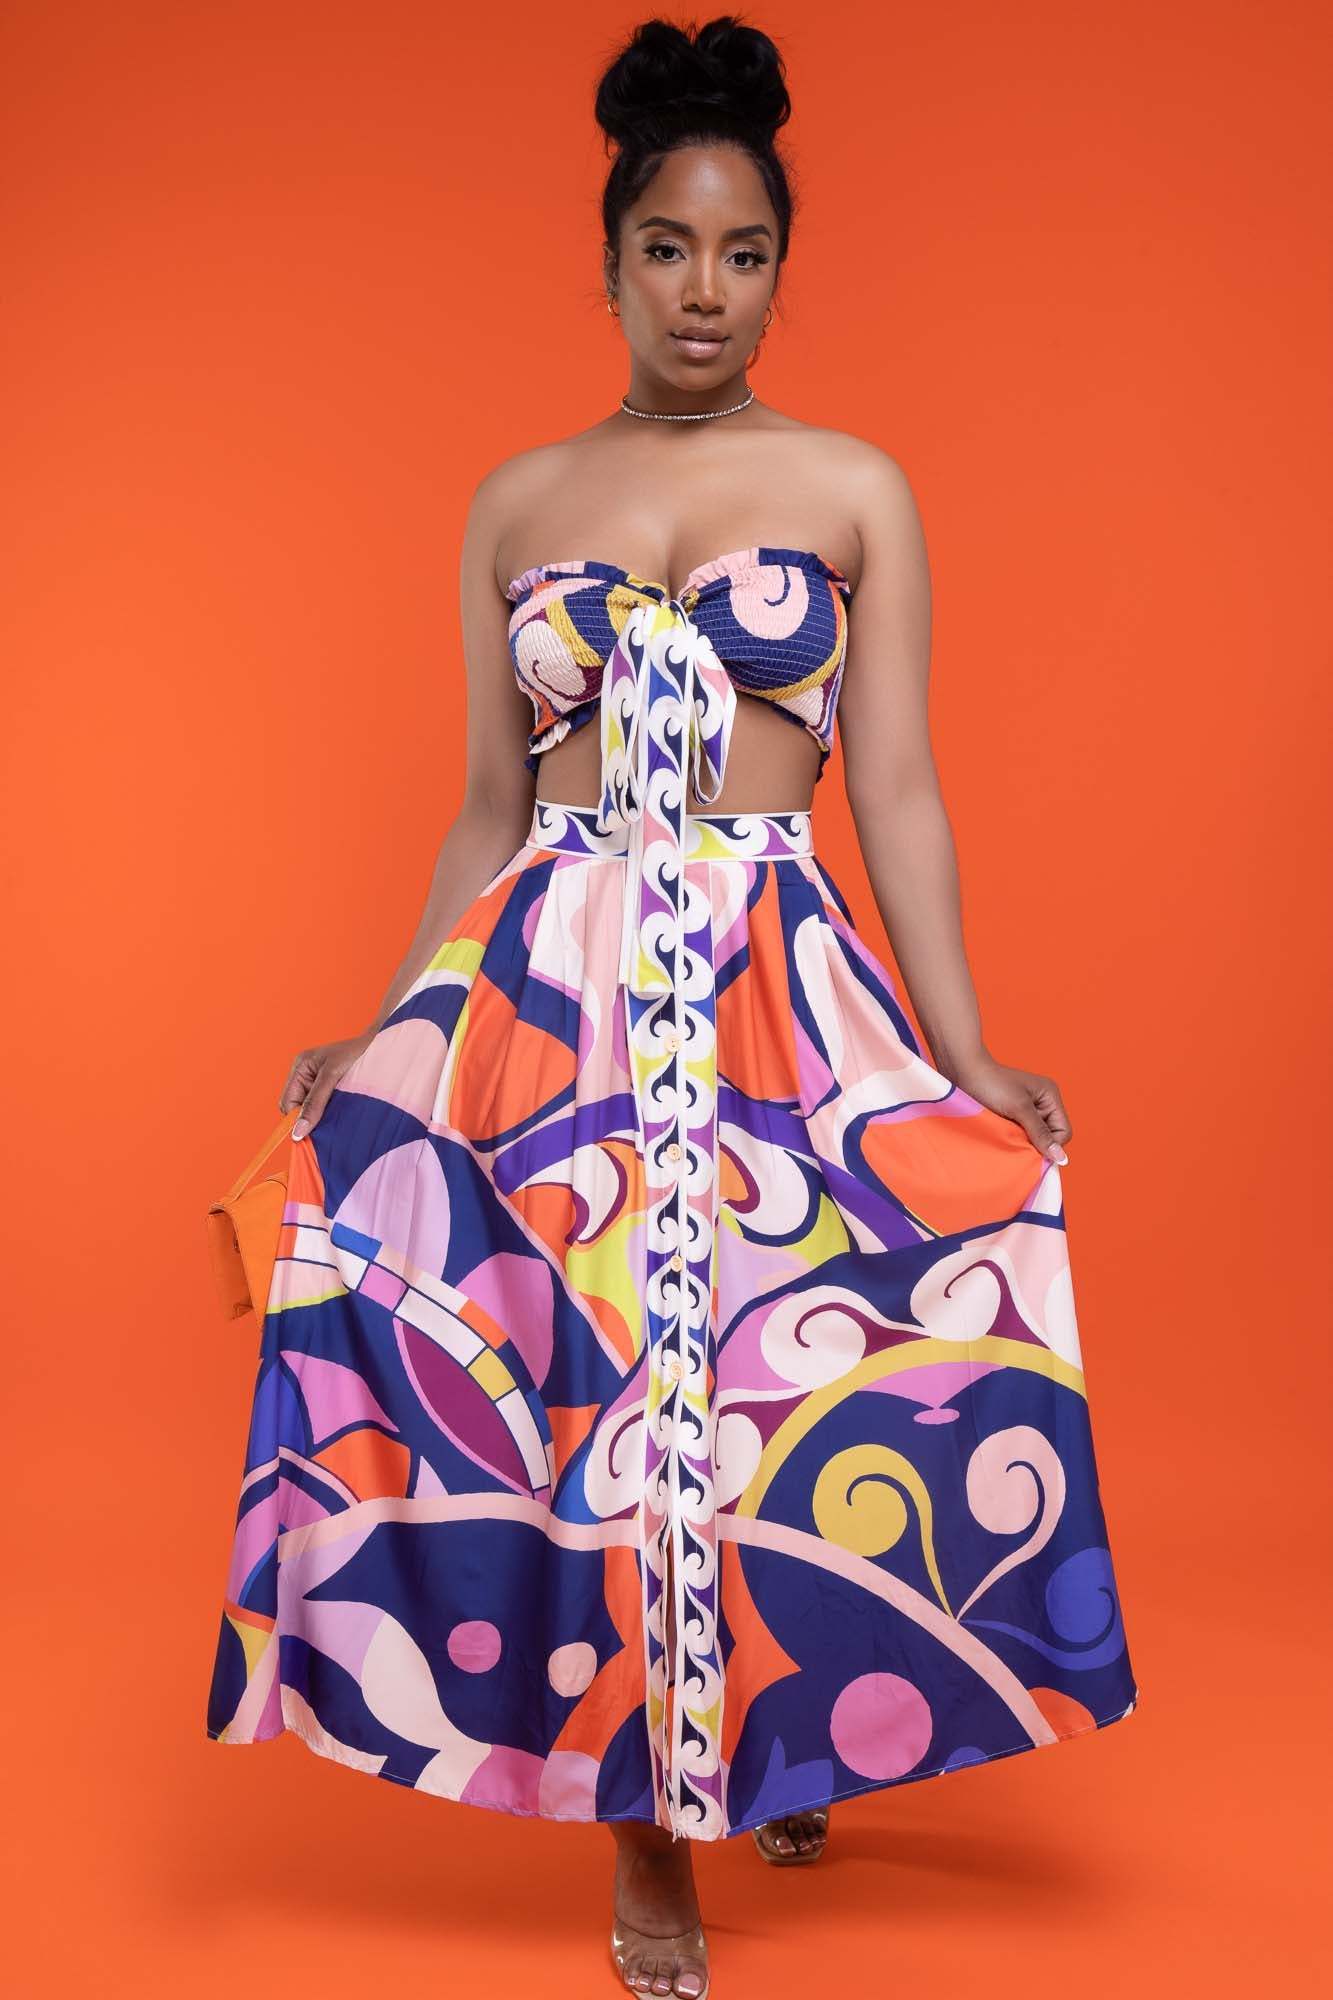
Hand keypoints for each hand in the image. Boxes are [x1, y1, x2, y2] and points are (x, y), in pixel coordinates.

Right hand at [279, 1029, 376, 1139]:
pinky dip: (332, 1115)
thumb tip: (297, 1131)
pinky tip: (344, 1112)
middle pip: (298, 1109)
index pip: (287, 1102)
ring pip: (313, 1111)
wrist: (385, 1049)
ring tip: (339, 1114)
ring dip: (323, 1117)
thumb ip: (314, 1103)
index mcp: (301, 1067)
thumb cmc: (358, 1053)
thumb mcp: (332, 1076)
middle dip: (310, 1118)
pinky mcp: (334, 1092)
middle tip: (329, 1122)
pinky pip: (326, 1110)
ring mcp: (321, 1084)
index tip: (309, 1134)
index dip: (295, 1119)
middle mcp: (308, 1076)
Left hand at [948, 1051, 1070, 1163]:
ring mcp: (1027, 1110)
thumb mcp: (1019, 1109)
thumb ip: (1040, 1133)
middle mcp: (1042, 1103)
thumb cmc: (992, 1084)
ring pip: (1034, 1138)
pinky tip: (1001, 1135)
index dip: (1051, 1145)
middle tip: (1015, 1140)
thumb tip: (1061, 1158)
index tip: (1031, 1150)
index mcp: (1050, 1096)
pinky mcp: (1012, 1116)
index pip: (1063, 1132)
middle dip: (1036, 1143)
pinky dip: (1013, 1138)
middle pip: (1050, 1136)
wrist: (962, 1072)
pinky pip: (1020, 1135)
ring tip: (1006, 1135)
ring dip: (1022, 1141)